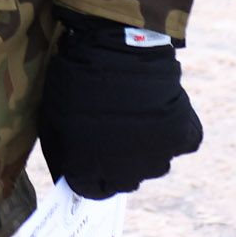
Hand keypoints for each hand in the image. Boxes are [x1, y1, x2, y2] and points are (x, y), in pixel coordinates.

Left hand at [37, 8, 202, 198]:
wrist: (115, 46)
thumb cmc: (75, 78)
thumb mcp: (52, 117)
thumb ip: (63, 153)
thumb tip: (74, 177)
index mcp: (88, 170)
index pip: (91, 190)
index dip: (88, 172)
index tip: (89, 155)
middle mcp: (125, 173)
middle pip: (123, 181)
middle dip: (115, 163)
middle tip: (111, 129)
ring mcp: (158, 157)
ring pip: (152, 165)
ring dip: (143, 148)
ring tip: (132, 113)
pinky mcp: (182, 138)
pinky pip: (178, 144)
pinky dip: (170, 131)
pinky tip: (156, 109)